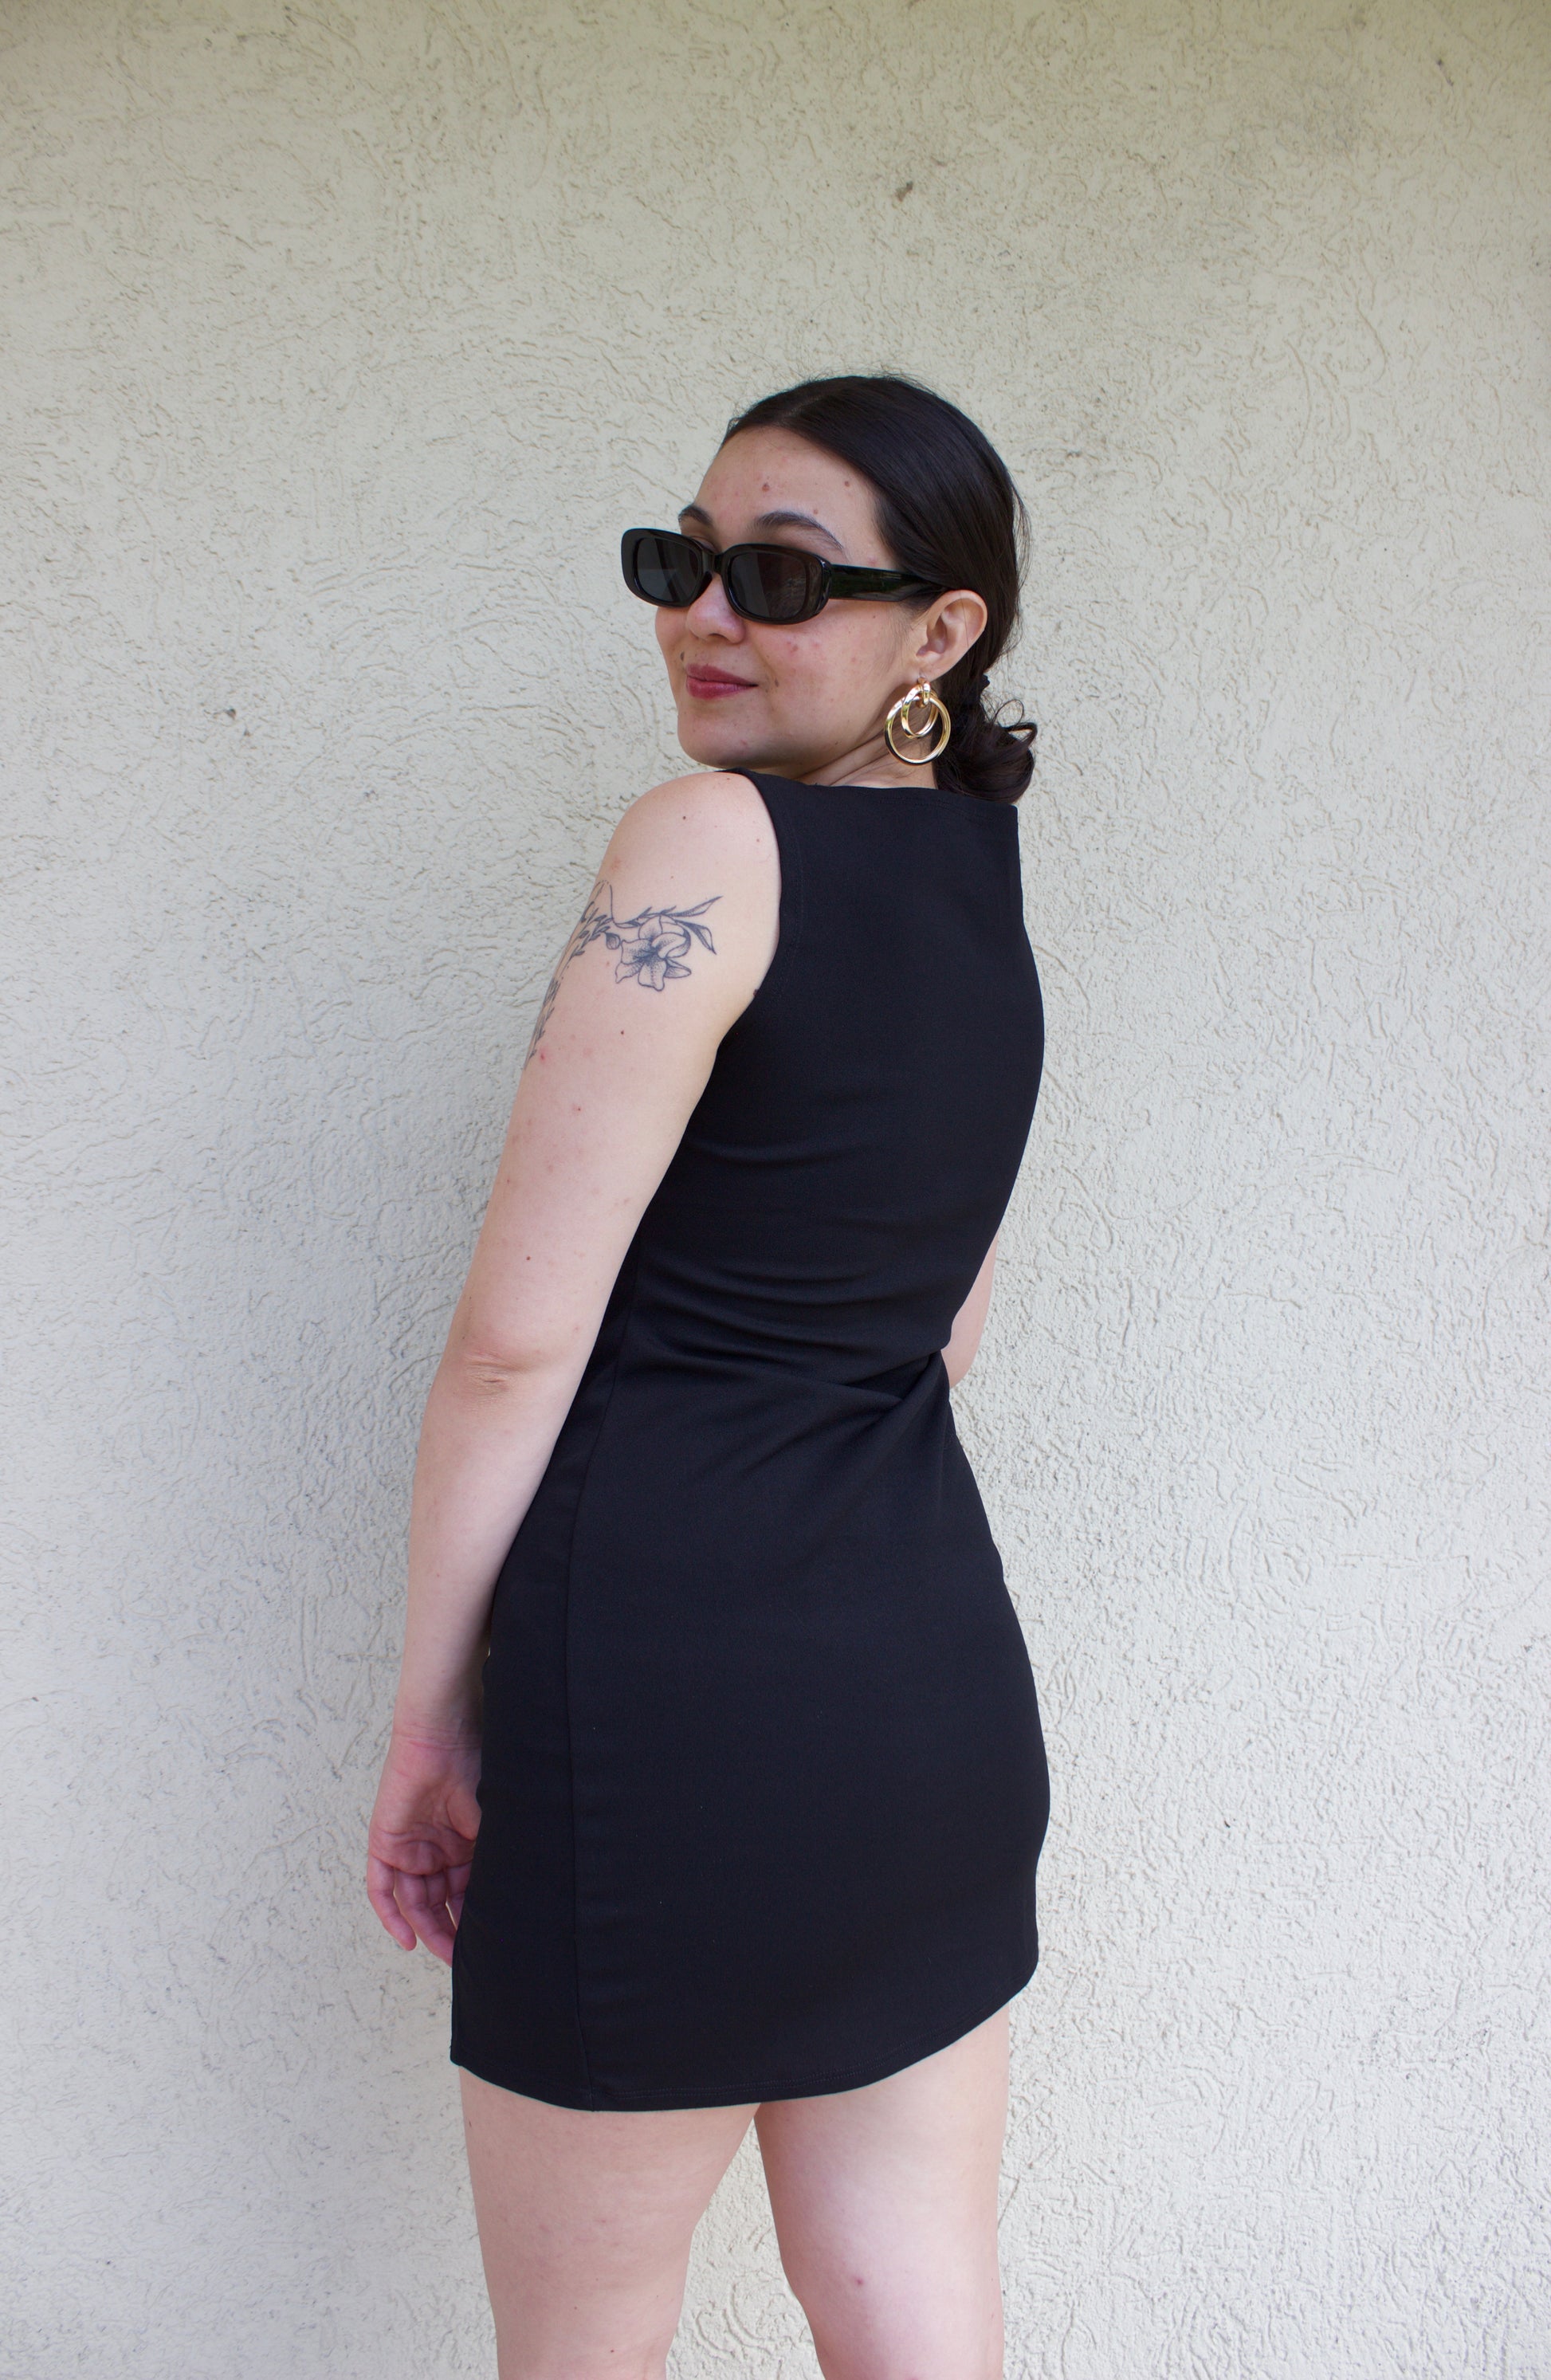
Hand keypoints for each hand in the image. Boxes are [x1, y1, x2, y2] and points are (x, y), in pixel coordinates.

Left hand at [366, 1725, 481, 1965]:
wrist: (444, 1735)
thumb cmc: (476, 1767)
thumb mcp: (494, 1825)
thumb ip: (497, 1861)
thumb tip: (520, 1902)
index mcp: (463, 1845)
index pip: (465, 1893)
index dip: (472, 1921)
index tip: (485, 1945)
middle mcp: (435, 1850)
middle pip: (439, 1903)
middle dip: (450, 1932)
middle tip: (463, 1957)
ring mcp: (409, 1847)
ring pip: (413, 1901)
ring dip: (427, 1927)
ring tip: (445, 1951)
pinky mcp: (385, 1843)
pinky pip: (382, 1889)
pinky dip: (391, 1915)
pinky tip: (408, 1938)